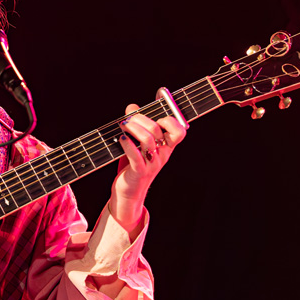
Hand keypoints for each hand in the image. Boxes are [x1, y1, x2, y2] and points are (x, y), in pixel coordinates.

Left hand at [111, 103, 186, 233]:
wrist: (129, 192)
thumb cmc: (134, 165)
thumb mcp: (139, 145)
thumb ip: (138, 125)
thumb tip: (132, 107)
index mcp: (166, 147)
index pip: (179, 131)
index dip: (169, 119)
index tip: (154, 114)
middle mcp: (162, 154)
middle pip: (158, 130)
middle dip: (142, 118)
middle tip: (129, 118)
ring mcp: (152, 163)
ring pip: (148, 140)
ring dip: (133, 128)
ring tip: (122, 125)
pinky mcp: (139, 172)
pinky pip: (135, 155)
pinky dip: (127, 144)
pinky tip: (121, 138)